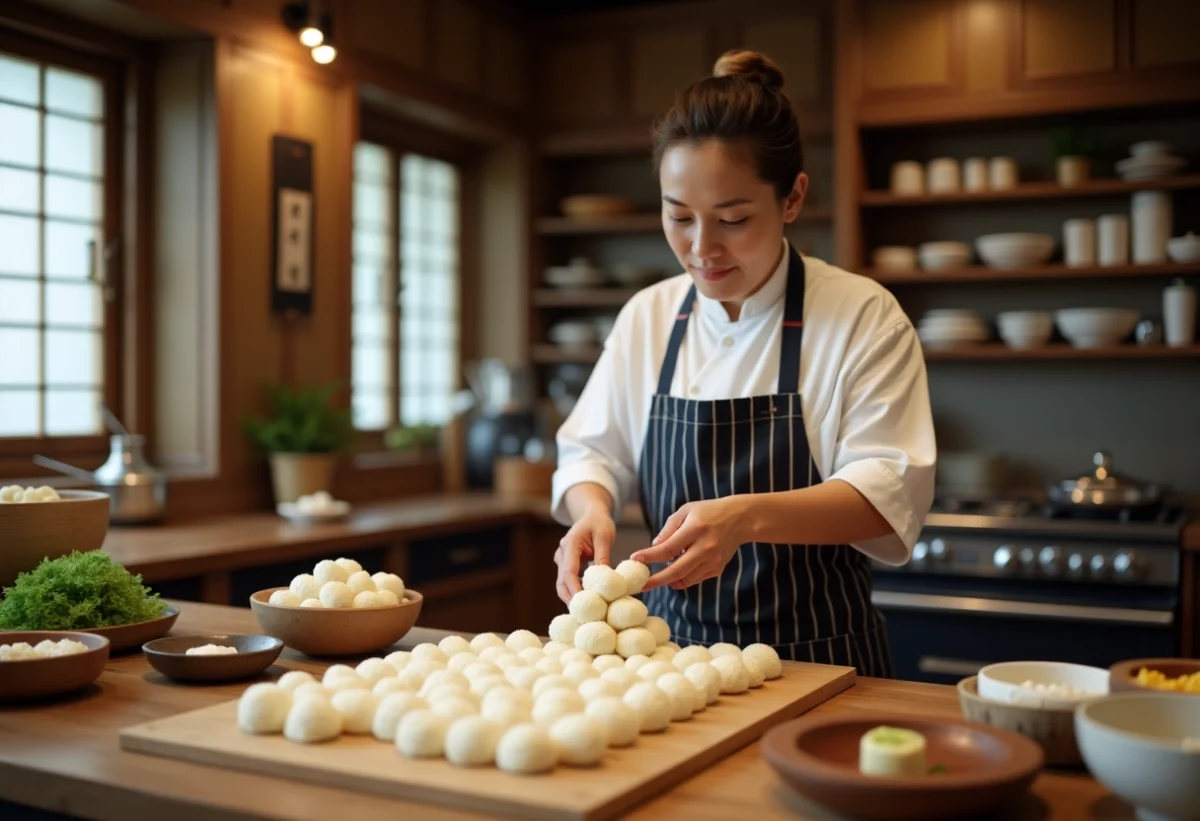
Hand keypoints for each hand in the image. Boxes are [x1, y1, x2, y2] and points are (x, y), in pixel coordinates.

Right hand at [555, 509, 614, 604]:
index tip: (585, 604)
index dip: (575, 590)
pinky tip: (586, 602)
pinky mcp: (566, 564)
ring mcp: (562, 559)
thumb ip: (603, 556)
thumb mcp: (605, 536)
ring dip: (572, 597)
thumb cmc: (599, 523)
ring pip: (563, 583)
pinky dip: (575, 591)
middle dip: (570, 599)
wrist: (591, 515)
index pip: (569, 572)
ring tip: (585, 613)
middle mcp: (562, 553)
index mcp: (569, 544)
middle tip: (583, 615)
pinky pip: (568, 581)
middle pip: (562, 582)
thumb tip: (605, 579)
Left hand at [630, 497, 748, 591]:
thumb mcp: (686, 511)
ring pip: (684, 579)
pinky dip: (681, 577)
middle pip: (677, 570)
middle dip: (656, 580)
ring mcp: (713, 561)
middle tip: (640, 585)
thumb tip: (653, 548)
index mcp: (695, 529)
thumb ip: (668, 529)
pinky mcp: (717, 569)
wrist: (740, 519)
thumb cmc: (708, 512)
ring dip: (668, 579)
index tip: (634, 559)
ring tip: (658, 572)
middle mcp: (705, 547)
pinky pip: (693, 579)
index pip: (668, 548)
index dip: (649, 556)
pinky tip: (677, 567)